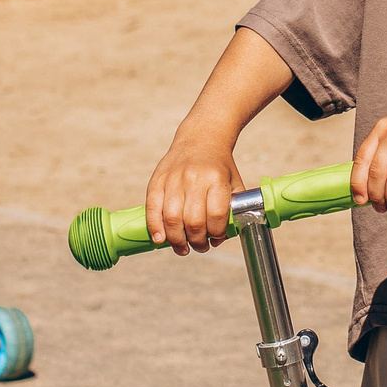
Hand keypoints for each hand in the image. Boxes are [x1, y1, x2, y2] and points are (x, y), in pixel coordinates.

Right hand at [146, 130, 243, 254]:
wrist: (200, 139)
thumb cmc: (219, 167)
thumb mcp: (234, 182)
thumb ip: (232, 209)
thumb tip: (220, 239)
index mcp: (216, 179)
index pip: (216, 214)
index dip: (217, 233)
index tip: (217, 238)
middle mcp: (194, 178)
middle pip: (193, 220)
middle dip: (197, 241)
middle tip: (200, 246)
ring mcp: (173, 179)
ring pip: (171, 218)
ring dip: (177, 239)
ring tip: (183, 247)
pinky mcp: (157, 180)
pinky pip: (152, 208)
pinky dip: (154, 227)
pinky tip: (160, 239)